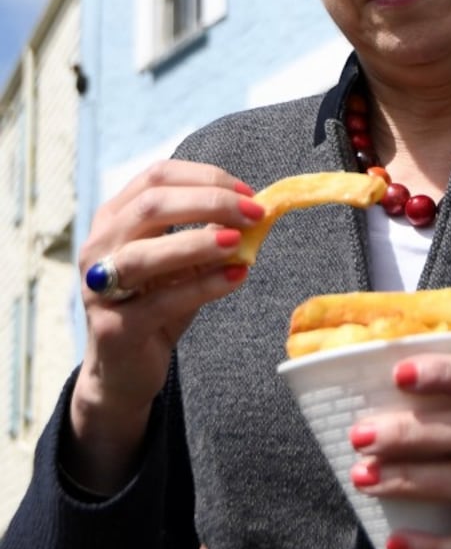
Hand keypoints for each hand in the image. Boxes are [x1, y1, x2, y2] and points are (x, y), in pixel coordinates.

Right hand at [67, 160, 263, 491]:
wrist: (124, 372)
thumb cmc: (156, 305)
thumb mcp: (183, 263)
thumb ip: (209, 234)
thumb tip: (254, 209)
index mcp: (114, 219)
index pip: (156, 177)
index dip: (205, 178)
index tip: (247, 191)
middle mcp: (98, 246)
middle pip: (150, 206)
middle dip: (208, 202)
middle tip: (253, 212)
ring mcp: (100, 288)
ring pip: (144, 254)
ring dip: (198, 242)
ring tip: (239, 242)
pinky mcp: (115, 328)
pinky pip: (161, 301)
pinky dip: (202, 286)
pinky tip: (235, 278)